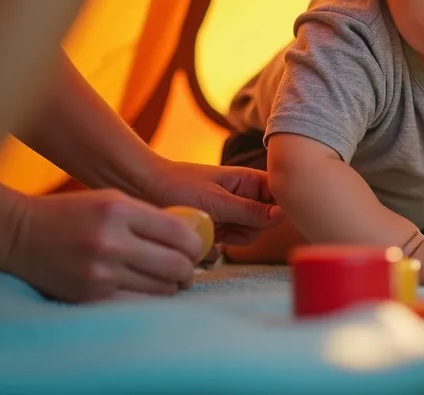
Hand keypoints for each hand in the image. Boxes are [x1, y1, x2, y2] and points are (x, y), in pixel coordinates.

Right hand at [5, 189, 205, 302]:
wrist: (17, 234)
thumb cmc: (70, 214)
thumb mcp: (112, 200)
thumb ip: (149, 217)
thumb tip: (190, 239)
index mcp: (119, 211)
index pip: (180, 233)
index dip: (195, 245)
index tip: (195, 249)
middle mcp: (111, 241)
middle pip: (176, 265)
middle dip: (188, 270)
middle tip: (186, 270)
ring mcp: (100, 272)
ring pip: (161, 288)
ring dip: (172, 287)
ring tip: (169, 281)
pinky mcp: (89, 296)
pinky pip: (138, 304)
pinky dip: (150, 300)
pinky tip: (149, 292)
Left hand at [140, 160, 282, 247]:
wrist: (141, 189)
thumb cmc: (178, 186)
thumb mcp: (217, 200)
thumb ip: (250, 210)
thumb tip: (282, 215)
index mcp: (249, 180)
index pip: (280, 195)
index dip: (277, 209)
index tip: (261, 219)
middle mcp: (244, 196)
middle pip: (266, 221)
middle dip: (249, 228)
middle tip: (227, 223)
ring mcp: (230, 212)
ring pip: (248, 235)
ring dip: (232, 237)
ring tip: (210, 227)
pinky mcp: (217, 227)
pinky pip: (228, 242)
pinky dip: (217, 243)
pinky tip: (202, 234)